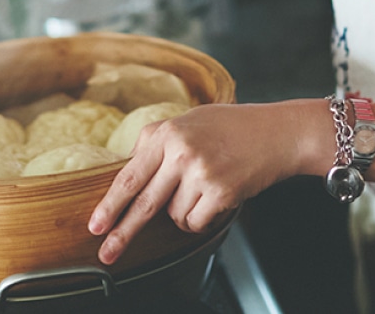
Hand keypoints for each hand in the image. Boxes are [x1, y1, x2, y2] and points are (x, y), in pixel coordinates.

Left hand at [87, 102, 305, 264]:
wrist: (278, 132)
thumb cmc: (233, 127)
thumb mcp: (189, 121)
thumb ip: (159, 141)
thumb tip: (128, 167)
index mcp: (167, 132)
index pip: (129, 175)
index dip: (110, 204)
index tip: (95, 225)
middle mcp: (180, 151)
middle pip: (143, 203)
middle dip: (123, 232)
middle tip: (107, 253)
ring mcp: (201, 172)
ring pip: (173, 216)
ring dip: (184, 212)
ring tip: (205, 187)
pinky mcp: (220, 192)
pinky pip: (195, 223)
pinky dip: (201, 219)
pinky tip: (216, 196)